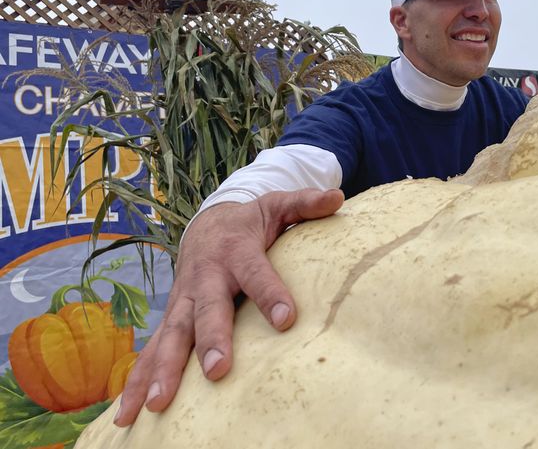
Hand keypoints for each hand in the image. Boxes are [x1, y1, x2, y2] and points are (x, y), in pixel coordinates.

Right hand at [113, 188, 343, 425]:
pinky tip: (128, 414)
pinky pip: (152, 350)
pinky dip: (137, 380)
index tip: (287, 319)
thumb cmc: (250, 222)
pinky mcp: (172, 319)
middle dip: (211, 340)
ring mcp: (183, 300)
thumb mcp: (277, 206)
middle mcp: (205, 278)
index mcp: (236, 251)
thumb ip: (305, 204)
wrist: (207, 224)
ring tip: (159, 404)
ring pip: (172, 336)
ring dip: (163, 369)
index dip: (271, 294)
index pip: (256, 273)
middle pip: (207, 311)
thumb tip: (337, 196)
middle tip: (217, 370)